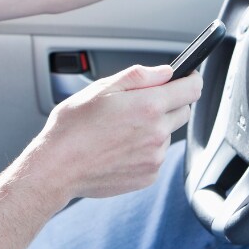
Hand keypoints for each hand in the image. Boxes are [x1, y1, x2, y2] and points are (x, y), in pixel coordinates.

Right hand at [28, 65, 201, 199]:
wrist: (57, 167)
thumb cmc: (72, 127)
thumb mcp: (102, 88)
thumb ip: (139, 76)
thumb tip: (166, 72)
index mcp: (149, 106)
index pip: (192, 89)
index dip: (191, 79)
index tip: (188, 77)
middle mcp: (157, 133)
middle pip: (183, 111)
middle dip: (169, 103)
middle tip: (140, 104)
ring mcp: (155, 157)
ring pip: (167, 134)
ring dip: (154, 128)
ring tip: (121, 130)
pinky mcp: (149, 176)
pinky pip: (156, 156)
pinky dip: (145, 150)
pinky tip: (120, 148)